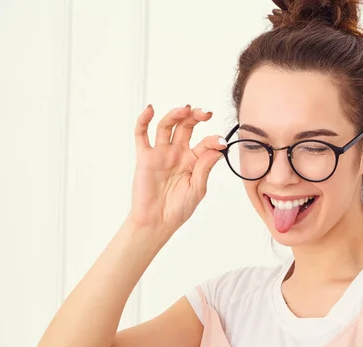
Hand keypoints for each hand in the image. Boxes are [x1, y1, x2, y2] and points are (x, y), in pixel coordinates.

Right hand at [127, 105, 225, 233]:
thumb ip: (205, 168)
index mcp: (194, 161)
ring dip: (175, 115)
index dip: (214, 141)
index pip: (205, 143)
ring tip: (185, 109)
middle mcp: (178, 153)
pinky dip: (143, 121)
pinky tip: (150, 110)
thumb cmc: (179, 208)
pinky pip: (142, 135)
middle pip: (186, 127)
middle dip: (196, 117)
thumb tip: (216, 149)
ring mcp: (161, 153)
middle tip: (205, 113)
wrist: (158, 221)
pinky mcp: (145, 157)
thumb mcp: (198, 189)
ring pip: (167, 126)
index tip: (221, 143)